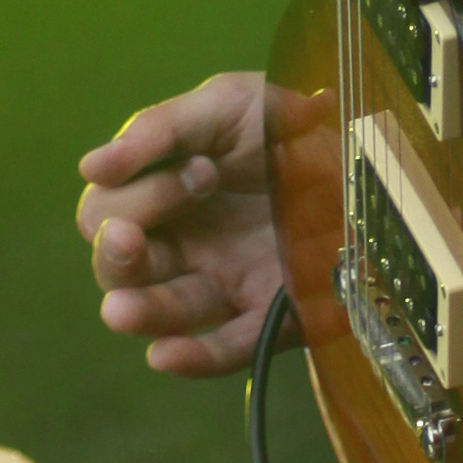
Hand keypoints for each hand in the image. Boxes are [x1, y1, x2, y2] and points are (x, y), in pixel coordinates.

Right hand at [76, 74, 294, 376]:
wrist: (373, 153)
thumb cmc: (293, 127)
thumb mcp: (229, 105)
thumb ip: (159, 129)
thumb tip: (89, 168)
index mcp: (165, 194)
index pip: (107, 210)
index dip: (135, 195)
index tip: (201, 172)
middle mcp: (186, 243)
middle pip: (119, 266)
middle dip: (117, 251)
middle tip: (135, 235)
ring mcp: (225, 282)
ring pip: (163, 311)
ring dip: (139, 311)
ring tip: (121, 311)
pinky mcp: (270, 315)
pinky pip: (226, 348)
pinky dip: (194, 357)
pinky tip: (166, 355)